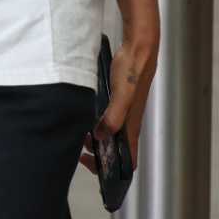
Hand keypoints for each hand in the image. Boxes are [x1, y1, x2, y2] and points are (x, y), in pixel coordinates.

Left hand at [82, 29, 157, 170]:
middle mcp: (129, 123)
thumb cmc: (133, 70)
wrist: (138, 48)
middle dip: (99, 155)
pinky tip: (84, 118)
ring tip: (80, 134)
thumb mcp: (122, 95)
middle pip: (116, 150)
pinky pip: (107, 121)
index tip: (94, 165)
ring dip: (96, 140)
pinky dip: (96, 125)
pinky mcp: (118, 102)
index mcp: (132, 126)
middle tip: (81, 149)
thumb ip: (113, 116)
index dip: (113, 170)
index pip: (129, 160)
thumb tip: (100, 135)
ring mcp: (124, 112)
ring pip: (111, 135)